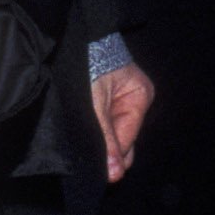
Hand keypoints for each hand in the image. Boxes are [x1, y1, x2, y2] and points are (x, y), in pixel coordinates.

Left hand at [91, 59, 155, 181]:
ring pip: (112, 132)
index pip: (128, 138)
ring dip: (99, 138)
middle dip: (107, 148)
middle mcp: (135, 99)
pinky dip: (94, 129)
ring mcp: (121, 99)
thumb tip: (115, 174)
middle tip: (87, 159)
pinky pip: (104, 123)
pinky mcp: (106, 99)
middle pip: (123, 137)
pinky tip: (82, 132)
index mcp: (140, 96)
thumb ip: (105, 138)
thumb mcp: (96, 104)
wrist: (74, 41)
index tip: (99, 172)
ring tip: (81, 140)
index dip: (113, 155)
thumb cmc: (90, 65)